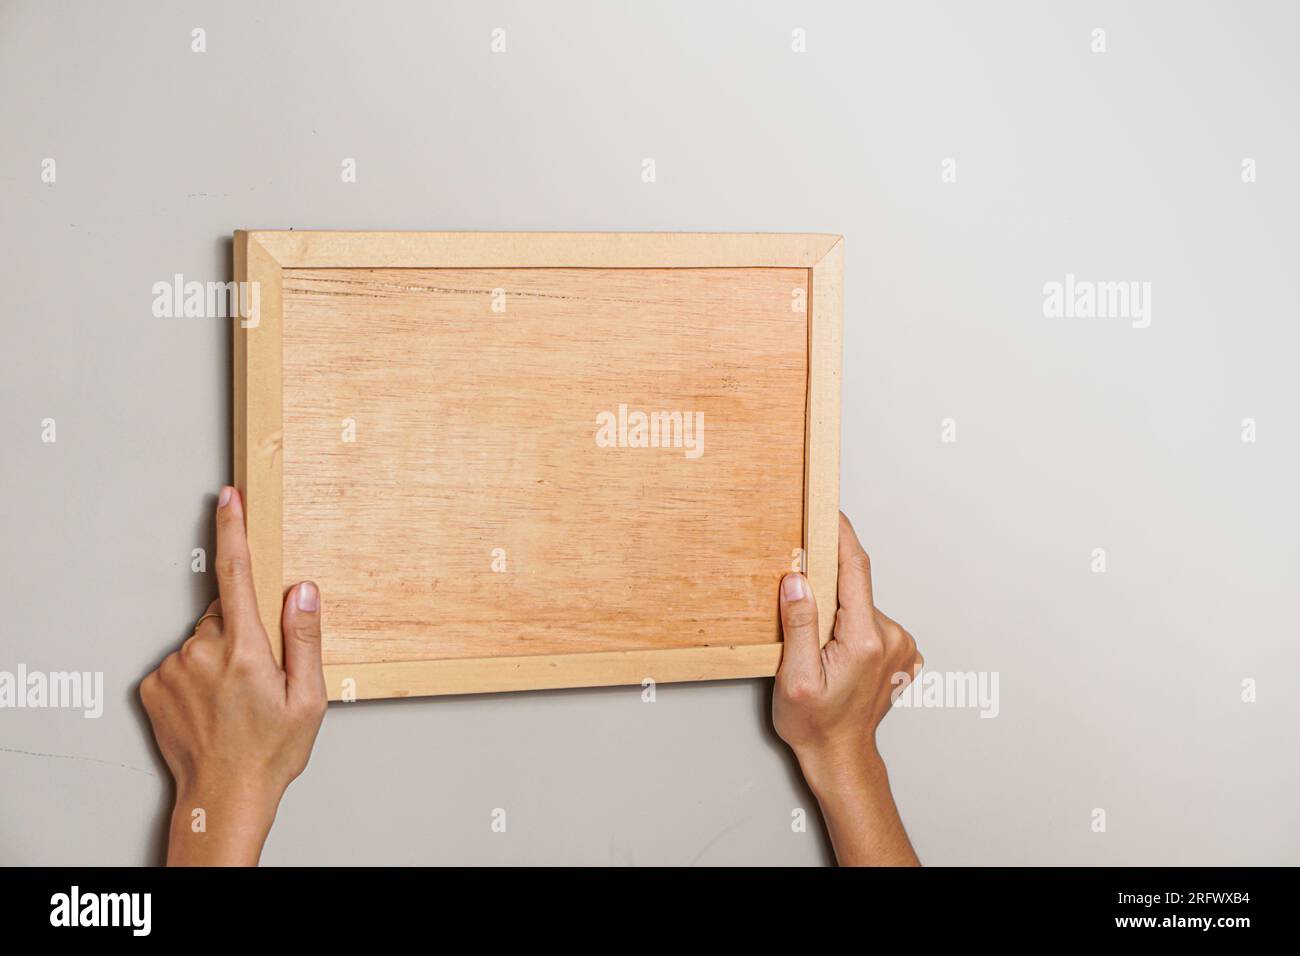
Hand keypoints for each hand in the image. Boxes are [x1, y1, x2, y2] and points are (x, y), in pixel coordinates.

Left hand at [140, 486, 326, 865]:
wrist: (222, 798)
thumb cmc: (270, 753)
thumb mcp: (309, 698)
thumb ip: (304, 637)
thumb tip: (302, 590)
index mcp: (246, 650)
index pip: (236, 574)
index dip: (233, 530)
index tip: (229, 498)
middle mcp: (203, 652)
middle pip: (224, 612)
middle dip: (243, 629)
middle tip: (259, 674)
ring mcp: (173, 669)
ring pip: (202, 638)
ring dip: (219, 655)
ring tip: (234, 698)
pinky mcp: (153, 685)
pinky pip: (180, 661)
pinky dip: (196, 673)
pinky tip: (211, 703)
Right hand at [773, 512, 922, 864]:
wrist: (842, 759)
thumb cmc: (816, 726)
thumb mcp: (795, 677)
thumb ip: (799, 624)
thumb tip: (797, 580)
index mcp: (866, 638)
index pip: (854, 568)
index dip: (839, 534)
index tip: (827, 509)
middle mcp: (890, 637)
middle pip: (854, 585)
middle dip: (824, 581)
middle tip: (795, 592)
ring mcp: (899, 645)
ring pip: (859, 604)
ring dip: (835, 609)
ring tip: (813, 643)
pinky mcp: (898, 652)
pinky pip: (868, 620)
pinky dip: (847, 622)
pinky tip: (831, 650)